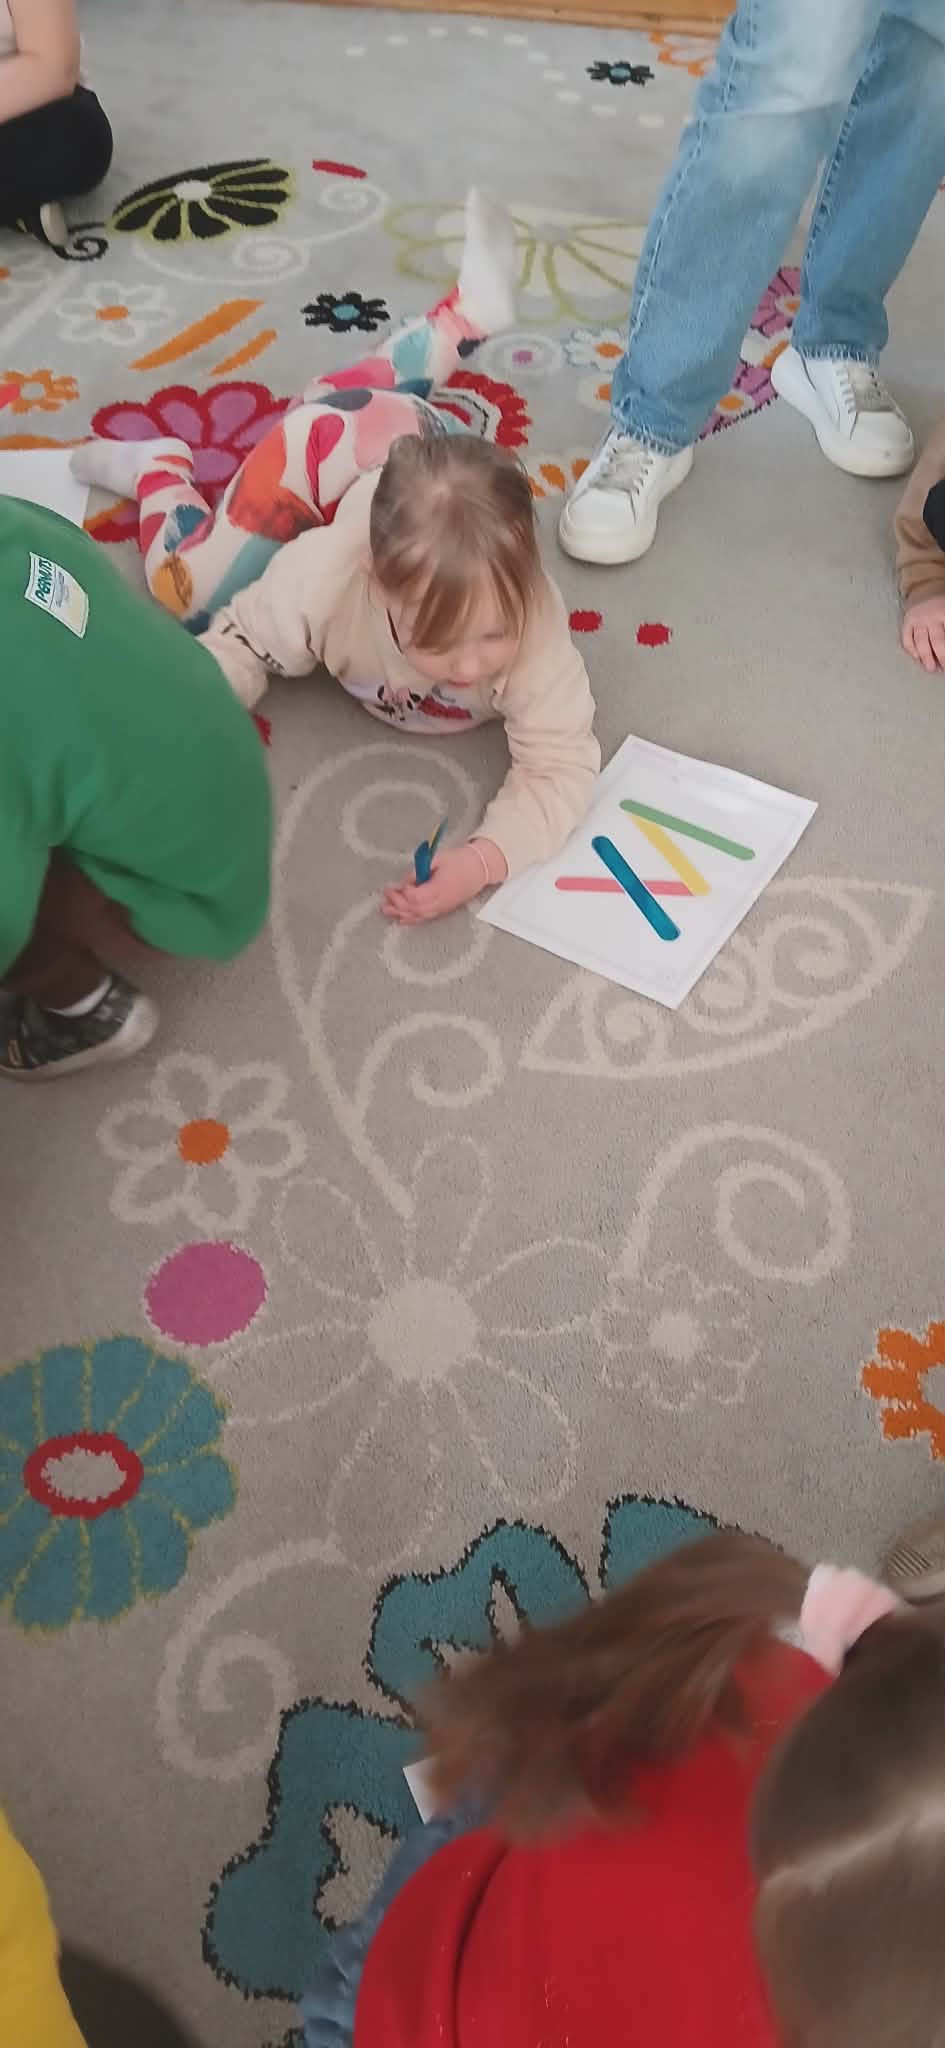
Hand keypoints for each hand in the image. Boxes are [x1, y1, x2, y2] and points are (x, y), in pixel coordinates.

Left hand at [381, 840, 505, 924]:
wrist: (479, 868)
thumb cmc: (459, 860)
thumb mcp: (437, 858)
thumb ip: (419, 870)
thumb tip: (405, 881)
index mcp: (440, 888)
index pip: (416, 897)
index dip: (404, 892)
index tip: (399, 883)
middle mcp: (441, 902)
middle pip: (415, 909)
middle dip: (398, 904)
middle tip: (386, 894)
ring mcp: (443, 908)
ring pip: (419, 916)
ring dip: (401, 913)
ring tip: (386, 909)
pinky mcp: (444, 909)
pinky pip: (425, 918)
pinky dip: (411, 919)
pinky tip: (401, 918)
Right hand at [901, 594, 944, 673]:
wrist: (925, 590)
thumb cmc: (941, 605)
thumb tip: (944, 653)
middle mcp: (931, 616)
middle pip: (937, 641)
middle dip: (941, 656)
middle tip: (943, 668)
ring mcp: (918, 619)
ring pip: (921, 642)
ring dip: (926, 657)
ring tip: (930, 668)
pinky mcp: (907, 621)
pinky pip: (907, 639)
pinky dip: (911, 650)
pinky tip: (917, 658)